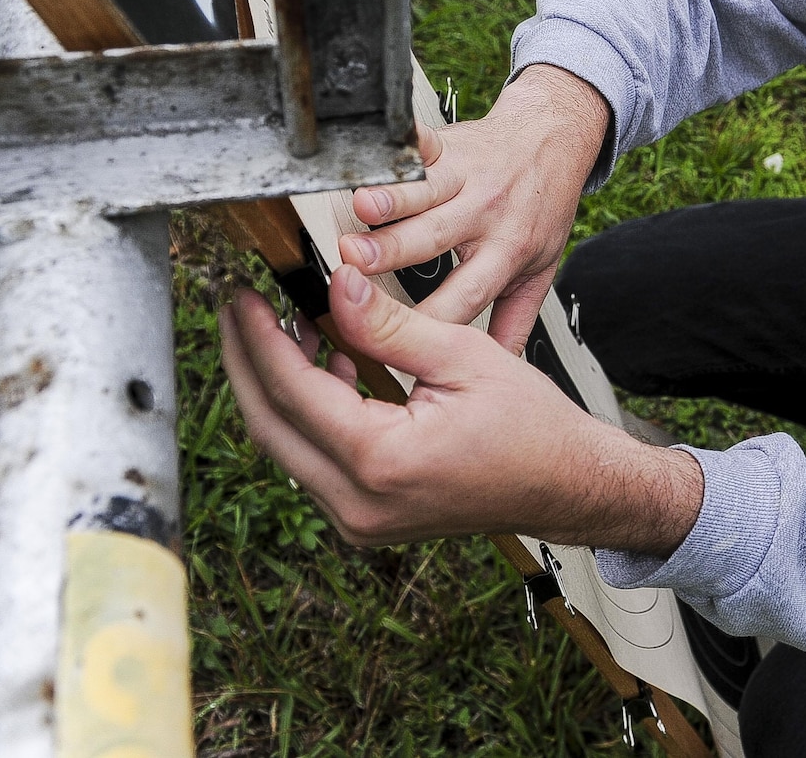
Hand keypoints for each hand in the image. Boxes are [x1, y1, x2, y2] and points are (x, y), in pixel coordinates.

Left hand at [219, 266, 703, 552]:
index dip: (259, 337)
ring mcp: (358, 518)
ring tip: (289, 325)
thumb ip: (390, 325)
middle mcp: (358, 502)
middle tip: (239, 309)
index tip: (243, 296)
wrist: (566, 484)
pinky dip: (310, 413)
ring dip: (278, 386)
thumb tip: (337, 287)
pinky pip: (315, 461)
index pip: (291, 390)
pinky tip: (329, 366)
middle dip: (247, 361)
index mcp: (380, 460)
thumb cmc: (531, 426)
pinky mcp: (365, 518)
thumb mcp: (463, 355)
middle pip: (269, 425)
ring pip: (286, 446)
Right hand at [341, 64, 607, 352]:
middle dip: (393, 251)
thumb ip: (513, 320)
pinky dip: (398, 144)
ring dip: (390, 197)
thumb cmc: (541, 207)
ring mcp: (465, 176)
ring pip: (422, 189)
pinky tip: (374, 148)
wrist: (554, 141)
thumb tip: (494, 368)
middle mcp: (484, 214)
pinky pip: (420, 143)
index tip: (385, 335)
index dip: (427, 318)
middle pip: (435, 237)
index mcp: (505, 252)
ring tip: (359, 206)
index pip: (465, 295)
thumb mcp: (538, 269)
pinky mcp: (449, 144)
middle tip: (353, 262)